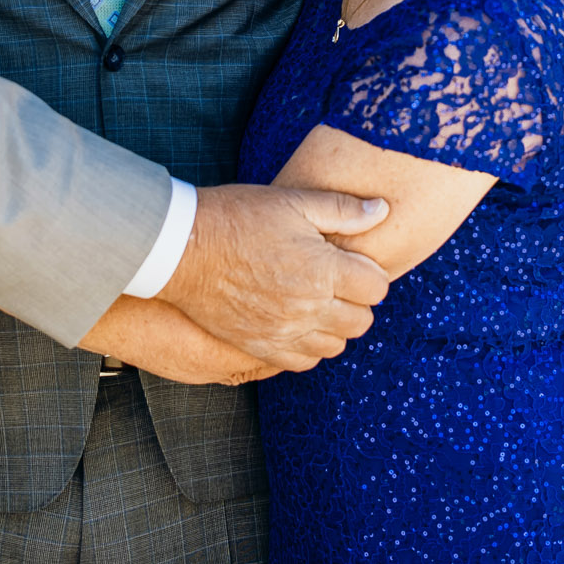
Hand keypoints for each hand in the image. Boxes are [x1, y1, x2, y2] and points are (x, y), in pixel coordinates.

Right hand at [155, 183, 390, 372]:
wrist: (181, 249)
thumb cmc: (237, 217)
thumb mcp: (293, 201)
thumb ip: (342, 209)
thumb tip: (382, 211)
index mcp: (322, 271)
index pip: (376, 288)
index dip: (370, 272)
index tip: (353, 260)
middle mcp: (308, 309)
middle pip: (361, 321)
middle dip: (358, 299)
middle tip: (339, 279)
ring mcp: (284, 333)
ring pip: (335, 345)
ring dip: (336, 325)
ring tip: (320, 300)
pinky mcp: (260, 347)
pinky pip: (303, 362)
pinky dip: (310, 346)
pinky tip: (300, 323)